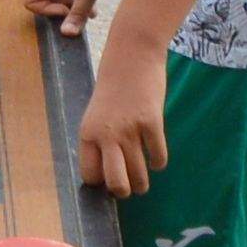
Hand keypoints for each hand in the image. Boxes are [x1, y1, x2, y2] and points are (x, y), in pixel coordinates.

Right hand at [24, 0, 113, 35]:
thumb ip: (77, 12)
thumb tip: (66, 34)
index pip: (31, 1)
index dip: (47, 11)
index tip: (67, 9)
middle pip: (46, 4)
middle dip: (63, 12)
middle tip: (82, 9)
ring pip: (60, 3)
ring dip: (74, 10)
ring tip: (92, 10)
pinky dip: (80, 5)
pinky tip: (94, 8)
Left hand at [78, 39, 171, 197]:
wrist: (132, 54)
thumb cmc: (113, 86)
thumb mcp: (96, 113)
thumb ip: (100, 140)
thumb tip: (110, 172)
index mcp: (88, 133)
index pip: (90, 176)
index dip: (100, 182)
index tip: (107, 179)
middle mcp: (106, 135)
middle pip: (117, 184)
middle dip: (123, 192)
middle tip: (127, 186)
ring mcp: (131, 130)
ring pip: (140, 177)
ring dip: (143, 183)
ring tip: (143, 179)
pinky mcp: (152, 123)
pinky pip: (159, 159)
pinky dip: (158, 163)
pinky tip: (155, 157)